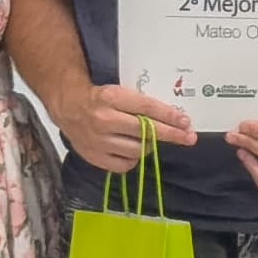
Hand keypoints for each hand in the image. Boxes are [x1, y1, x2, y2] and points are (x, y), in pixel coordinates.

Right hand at [69, 78, 193, 184]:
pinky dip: (133, 159)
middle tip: (188, 137)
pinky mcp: (95, 157)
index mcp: (112, 98)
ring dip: (149, 146)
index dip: (169, 116)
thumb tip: (174, 119)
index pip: (146, 108)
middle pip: (145, 130)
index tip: (186, 122)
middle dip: (171, 134)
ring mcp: (99, 140)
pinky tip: (131, 150)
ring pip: (137, 150)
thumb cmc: (100, 99)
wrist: (69, 107)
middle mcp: (104, 119)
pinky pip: (124, 164)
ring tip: (148, 139)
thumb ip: (141, 105)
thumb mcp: (119, 92)